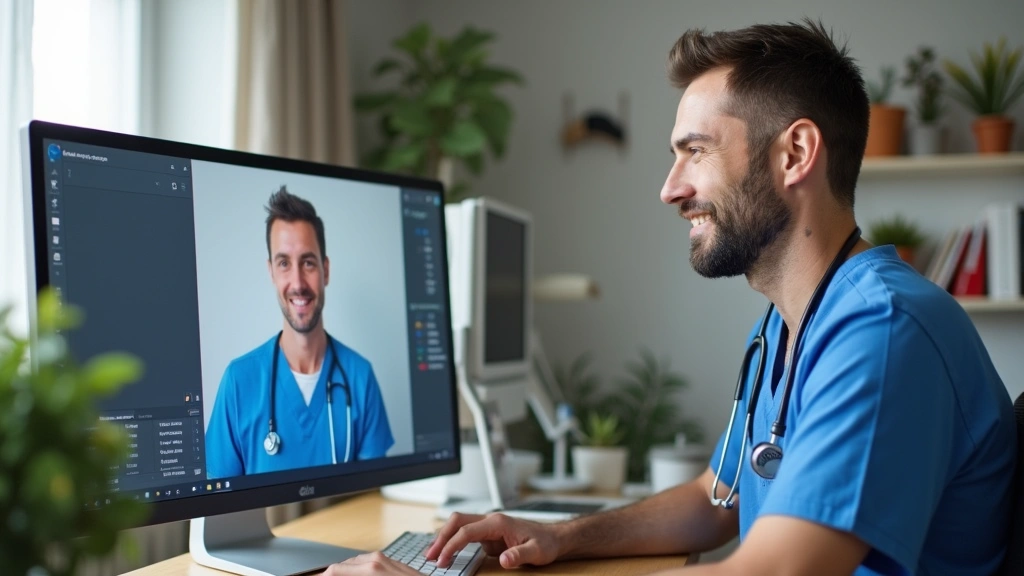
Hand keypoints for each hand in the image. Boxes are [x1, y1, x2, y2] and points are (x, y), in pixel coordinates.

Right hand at [321, 552, 421, 575]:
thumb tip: (336, 574)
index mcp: (369, 569)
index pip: (334, 570)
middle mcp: (375, 560)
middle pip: (342, 565)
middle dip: (333, 574)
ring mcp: (383, 557)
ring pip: (353, 562)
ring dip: (344, 572)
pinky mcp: (390, 559)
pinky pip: (366, 561)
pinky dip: (357, 569)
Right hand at [426, 512, 560, 568]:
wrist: (554, 538)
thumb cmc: (546, 542)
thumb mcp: (536, 551)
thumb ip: (520, 555)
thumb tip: (505, 559)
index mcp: (498, 522)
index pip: (467, 531)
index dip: (452, 545)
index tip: (442, 560)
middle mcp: (490, 520)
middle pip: (457, 522)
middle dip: (441, 538)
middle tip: (430, 556)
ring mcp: (488, 526)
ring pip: (459, 525)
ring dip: (444, 537)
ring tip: (431, 554)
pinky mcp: (488, 534)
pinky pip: (465, 534)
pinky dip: (453, 541)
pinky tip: (446, 551)